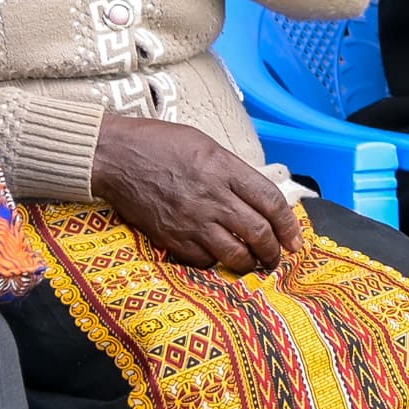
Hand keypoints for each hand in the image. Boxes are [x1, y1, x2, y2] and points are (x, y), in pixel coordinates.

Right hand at [90, 114, 302, 270]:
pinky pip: (203, 261)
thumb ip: (232, 171)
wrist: (114, 156)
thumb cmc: (158, 144)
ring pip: (235, 254)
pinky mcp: (171, 237)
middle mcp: (212, 196)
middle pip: (258, 233)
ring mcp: (191, 220)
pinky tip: (217, 258)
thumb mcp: (205, 145)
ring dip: (250, 263)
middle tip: (277, 257)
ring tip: (253, 263)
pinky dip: (215, 264)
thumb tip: (256, 196)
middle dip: (274, 251)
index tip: (294, 239)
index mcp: (224, 169)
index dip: (289, 225)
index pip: (271, 202)